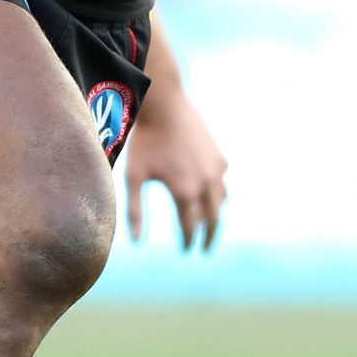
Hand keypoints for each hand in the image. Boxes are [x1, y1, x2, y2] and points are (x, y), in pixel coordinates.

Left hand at [124, 86, 228, 251]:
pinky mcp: (219, 156)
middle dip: (208, 237)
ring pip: (221, 201)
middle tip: (205, 249)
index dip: (187, 242)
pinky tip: (210, 192)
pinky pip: (222, 180)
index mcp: (184, 193)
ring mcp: (216, 169)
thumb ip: (135, 211)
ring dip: (215, 215)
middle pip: (212, 221)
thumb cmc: (145, 141)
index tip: (186, 251)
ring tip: (208, 223)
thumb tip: (135, 242)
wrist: (165, 105)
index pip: (189, 228)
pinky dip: (218, 191)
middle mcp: (205, 184)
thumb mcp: (134, 177)